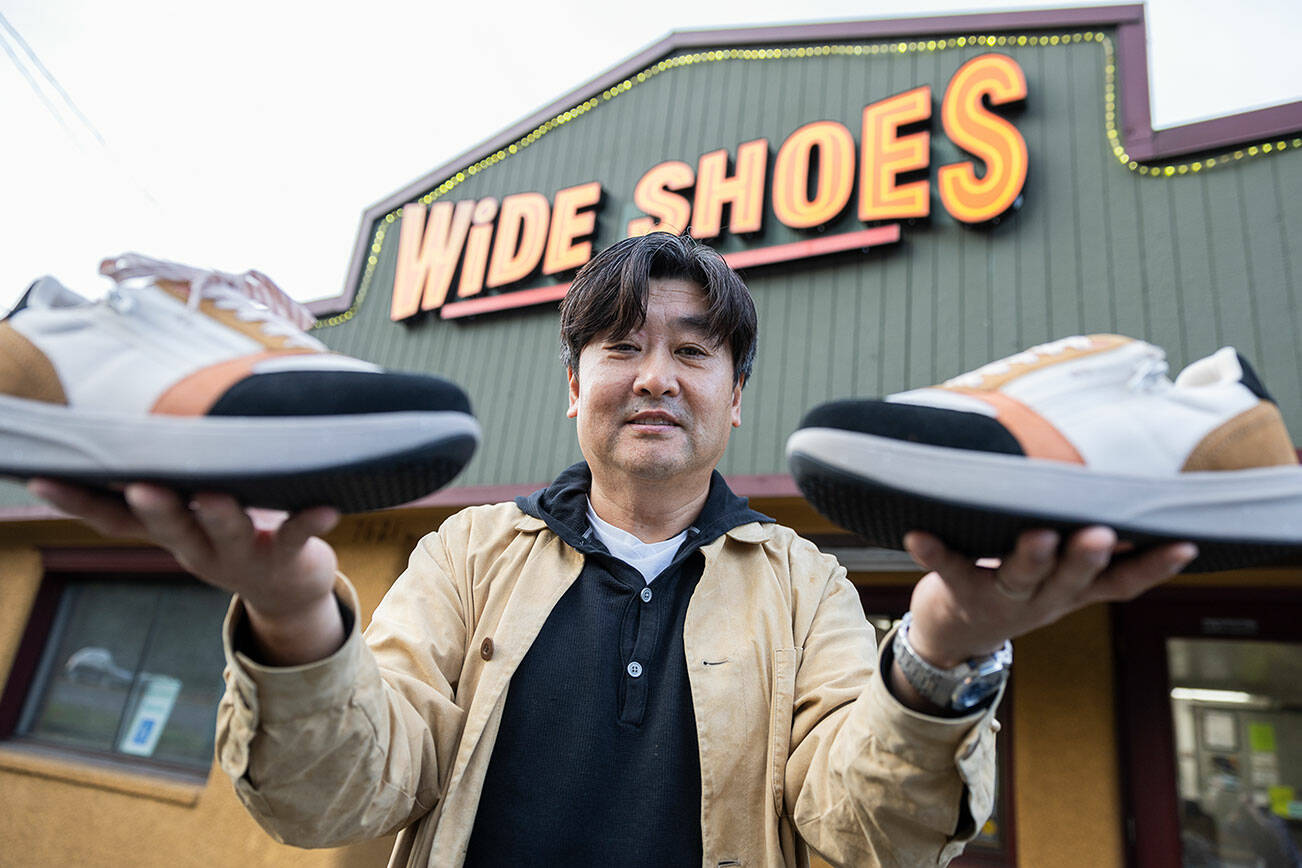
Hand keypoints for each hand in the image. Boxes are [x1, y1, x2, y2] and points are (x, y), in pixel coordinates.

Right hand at [28, 479, 343, 664]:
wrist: (290, 593)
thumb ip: (171, 481)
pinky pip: (300, 537)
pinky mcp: (289, 558)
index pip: (115, 519)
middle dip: (156, 508)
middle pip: (170, 530)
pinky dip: (311, 521)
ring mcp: (243, 557)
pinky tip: (328, 507)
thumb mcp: (193, 515)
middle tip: (142, 486)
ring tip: (220, 496)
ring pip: (230, 535)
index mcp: (171, 534)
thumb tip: (128, 426)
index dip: (78, 501)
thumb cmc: (235, 533)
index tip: (41, 477)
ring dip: (223, 516)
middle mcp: (199, 549)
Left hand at [901, 526, 1196, 668]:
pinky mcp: (960, 591)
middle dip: (1087, 556)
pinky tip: (918, 535)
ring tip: (1036, 535)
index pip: (1122, 582)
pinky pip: (949, 569)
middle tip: (1101, 533)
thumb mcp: (1059, 581)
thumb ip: (1088, 553)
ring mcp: (1002, 598)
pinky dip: (935, 552)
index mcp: (1073, 592)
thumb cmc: (1015, 588)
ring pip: (1021, 577)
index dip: (1154, 567)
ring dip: (1030, 556)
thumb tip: (1123, 500)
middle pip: (1071, 579)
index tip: (1184, 544)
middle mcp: (1044, 599)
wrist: (954, 637)